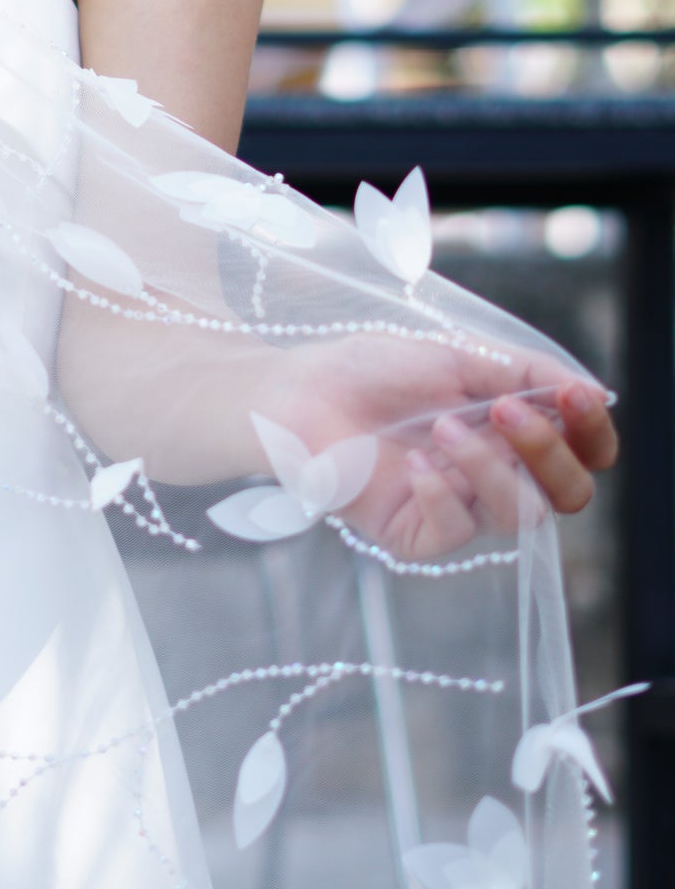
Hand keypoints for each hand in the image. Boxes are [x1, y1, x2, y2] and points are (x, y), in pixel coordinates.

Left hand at [273, 334, 618, 560]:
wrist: (295, 389)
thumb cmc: (368, 369)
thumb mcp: (454, 355)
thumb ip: (521, 371)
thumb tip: (587, 388)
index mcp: (508, 432)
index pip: (580, 451)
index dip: (592, 431)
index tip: (575, 396)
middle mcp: (490, 474)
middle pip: (564, 494)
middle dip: (549, 451)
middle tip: (506, 410)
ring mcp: (453, 506)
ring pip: (518, 516)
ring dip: (489, 466)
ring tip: (443, 424)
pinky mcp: (412, 533)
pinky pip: (455, 532)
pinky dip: (442, 494)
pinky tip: (415, 462)